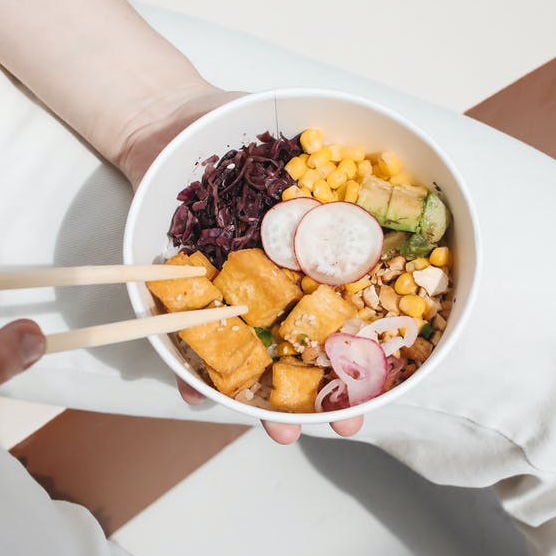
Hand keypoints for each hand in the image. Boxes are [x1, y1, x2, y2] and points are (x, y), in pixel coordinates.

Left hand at [117, 84, 364, 443]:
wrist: (164, 122)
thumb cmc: (230, 122)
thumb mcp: (294, 131)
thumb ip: (332, 150)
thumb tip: (391, 157)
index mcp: (313, 253)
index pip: (352, 312)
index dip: (371, 354)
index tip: (386, 391)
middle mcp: (278, 280)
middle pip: (310, 348)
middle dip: (327, 396)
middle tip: (342, 430)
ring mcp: (232, 291)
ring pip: (255, 357)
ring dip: (268, 399)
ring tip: (280, 432)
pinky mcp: (186, 293)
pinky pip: (187, 341)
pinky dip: (192, 372)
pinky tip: (199, 395)